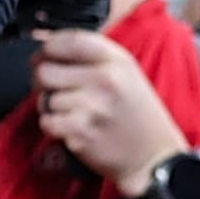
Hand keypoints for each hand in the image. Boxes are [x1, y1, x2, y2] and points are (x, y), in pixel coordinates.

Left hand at [33, 29, 190, 197]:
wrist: (155, 158)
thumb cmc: (138, 115)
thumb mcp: (126, 73)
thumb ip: (91, 56)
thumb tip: (47, 48)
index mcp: (117, 60)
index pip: (69, 39)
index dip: (50, 47)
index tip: (46, 55)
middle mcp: (105, 79)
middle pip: (45, 70)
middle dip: (44, 81)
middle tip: (58, 89)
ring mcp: (93, 106)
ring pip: (45, 98)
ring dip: (52, 107)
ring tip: (74, 113)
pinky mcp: (82, 131)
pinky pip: (47, 121)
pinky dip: (54, 127)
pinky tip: (73, 128)